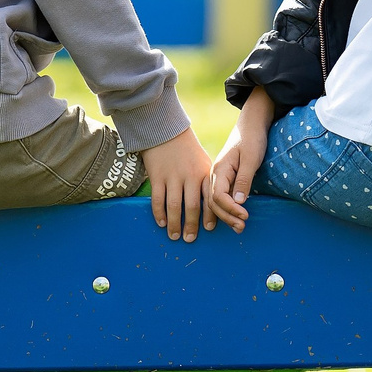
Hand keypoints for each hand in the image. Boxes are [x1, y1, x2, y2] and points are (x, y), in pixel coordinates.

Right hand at [140, 127, 215, 241]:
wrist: (166, 131)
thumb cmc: (188, 151)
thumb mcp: (204, 163)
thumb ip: (208, 182)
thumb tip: (214, 203)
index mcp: (205, 173)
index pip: (210, 199)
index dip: (210, 215)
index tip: (210, 229)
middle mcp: (190, 176)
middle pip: (192, 206)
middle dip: (191, 225)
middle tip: (190, 239)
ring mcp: (173, 177)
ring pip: (174, 206)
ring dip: (174, 224)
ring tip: (175, 236)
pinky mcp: (157, 176)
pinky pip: (158, 200)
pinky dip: (159, 213)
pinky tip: (161, 223)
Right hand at [206, 88, 273, 231]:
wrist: (252, 124)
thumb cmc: (252, 139)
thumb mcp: (251, 159)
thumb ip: (244, 179)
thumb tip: (239, 202)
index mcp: (220, 169)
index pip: (218, 196)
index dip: (230, 209)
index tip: (245, 216)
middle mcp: (215, 175)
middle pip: (214, 202)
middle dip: (227, 217)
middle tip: (242, 228)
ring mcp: (218, 177)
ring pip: (215, 202)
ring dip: (226, 216)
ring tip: (239, 227)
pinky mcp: (225, 178)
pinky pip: (220, 197)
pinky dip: (225, 209)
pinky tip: (232, 217)